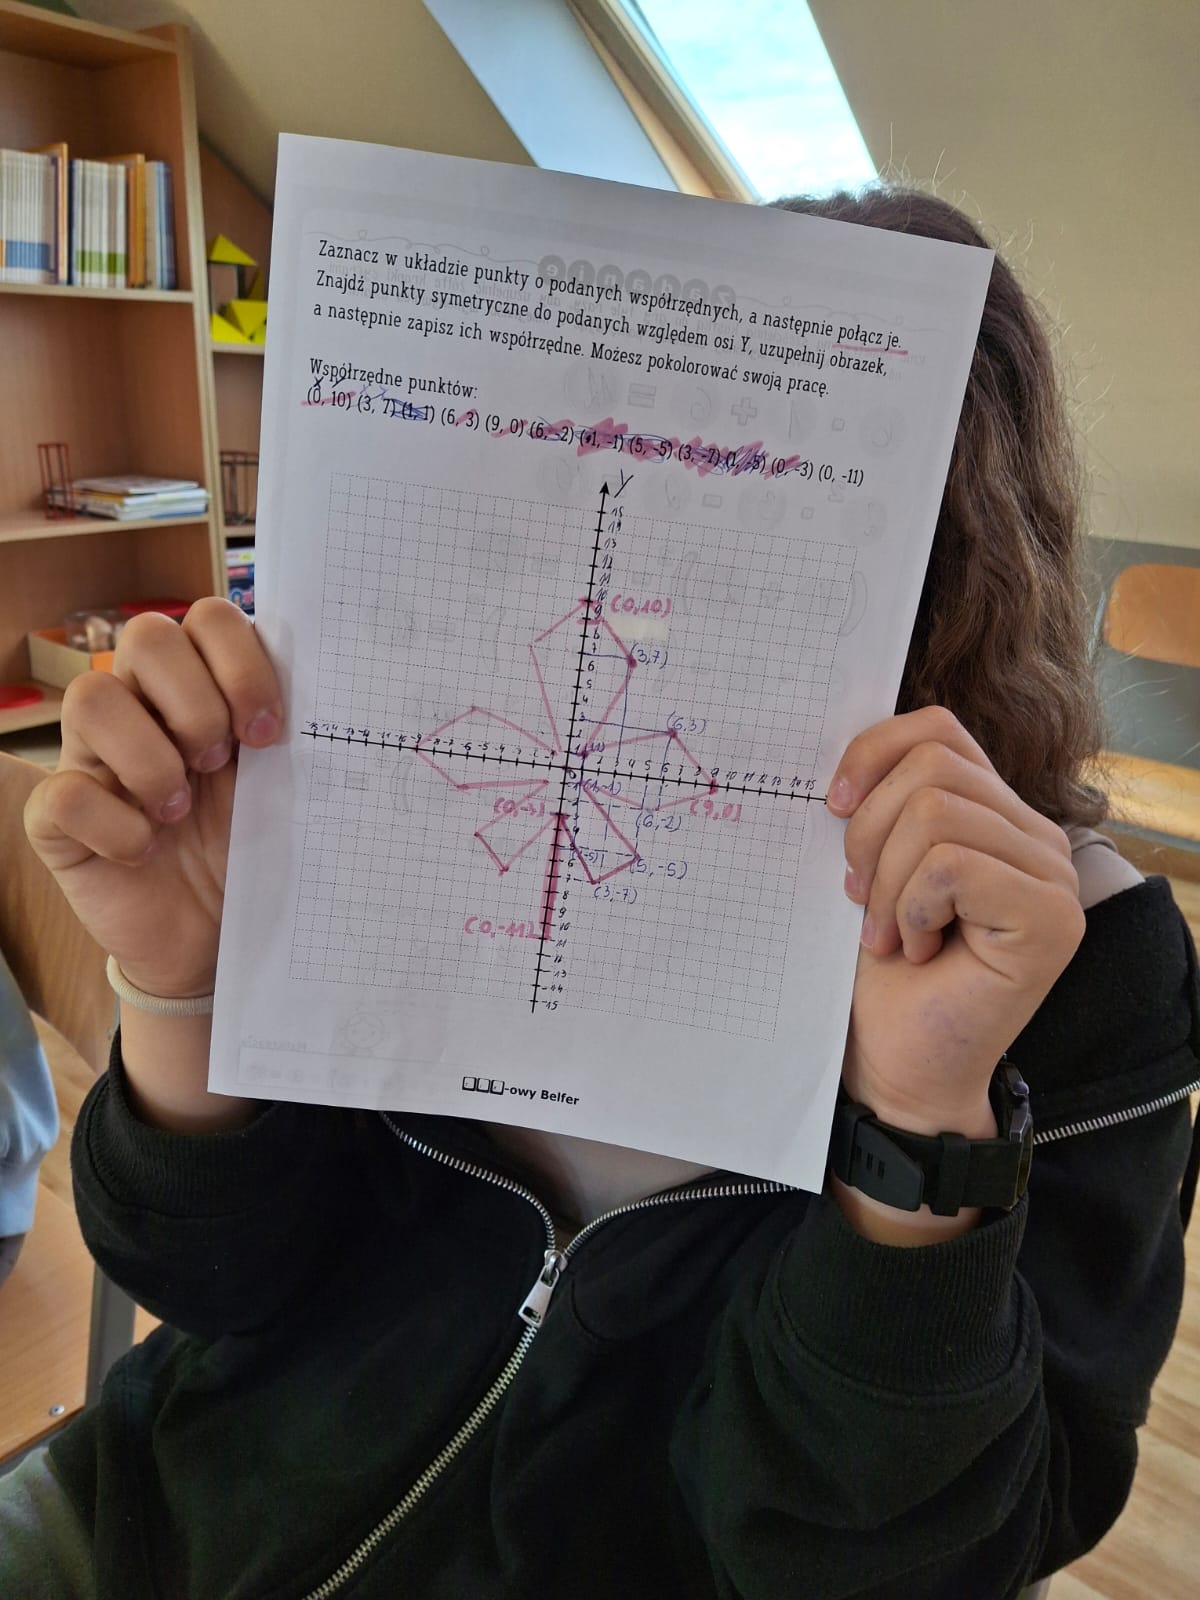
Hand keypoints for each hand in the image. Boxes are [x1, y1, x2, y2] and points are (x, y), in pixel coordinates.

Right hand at [24, 599, 283, 1000]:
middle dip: (196, 702)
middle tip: (220, 764)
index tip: (270, 732)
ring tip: (180, 809)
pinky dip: (114, 825)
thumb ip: (289, 732)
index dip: (241, 663)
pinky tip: (145, 851)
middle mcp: (140, 705)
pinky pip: (62, 793)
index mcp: (201, 685)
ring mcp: (91, 756)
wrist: (212, 939)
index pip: (209, 617)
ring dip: (151, 757)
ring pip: (91, 697)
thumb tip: (334, 689)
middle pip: (147, 636)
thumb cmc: (248, 848)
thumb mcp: (281, 787)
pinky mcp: (57, 818)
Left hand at [828, 706, 1085, 1139]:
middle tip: (858, 897)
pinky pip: (951, 865)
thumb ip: (880, 804)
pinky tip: (917, 949)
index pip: (939, 729)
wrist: (895, 1063)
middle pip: (933, 765)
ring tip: (888, 932)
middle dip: (869, 830)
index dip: (874, 751)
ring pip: (936, 812)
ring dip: (887, 880)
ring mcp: (1053, 876)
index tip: (832, 806)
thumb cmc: (879, 971)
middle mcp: (1037, 836)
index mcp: (995, 812)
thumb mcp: (869, 866)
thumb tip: (842, 761)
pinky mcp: (1052, 918)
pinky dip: (912, 906)